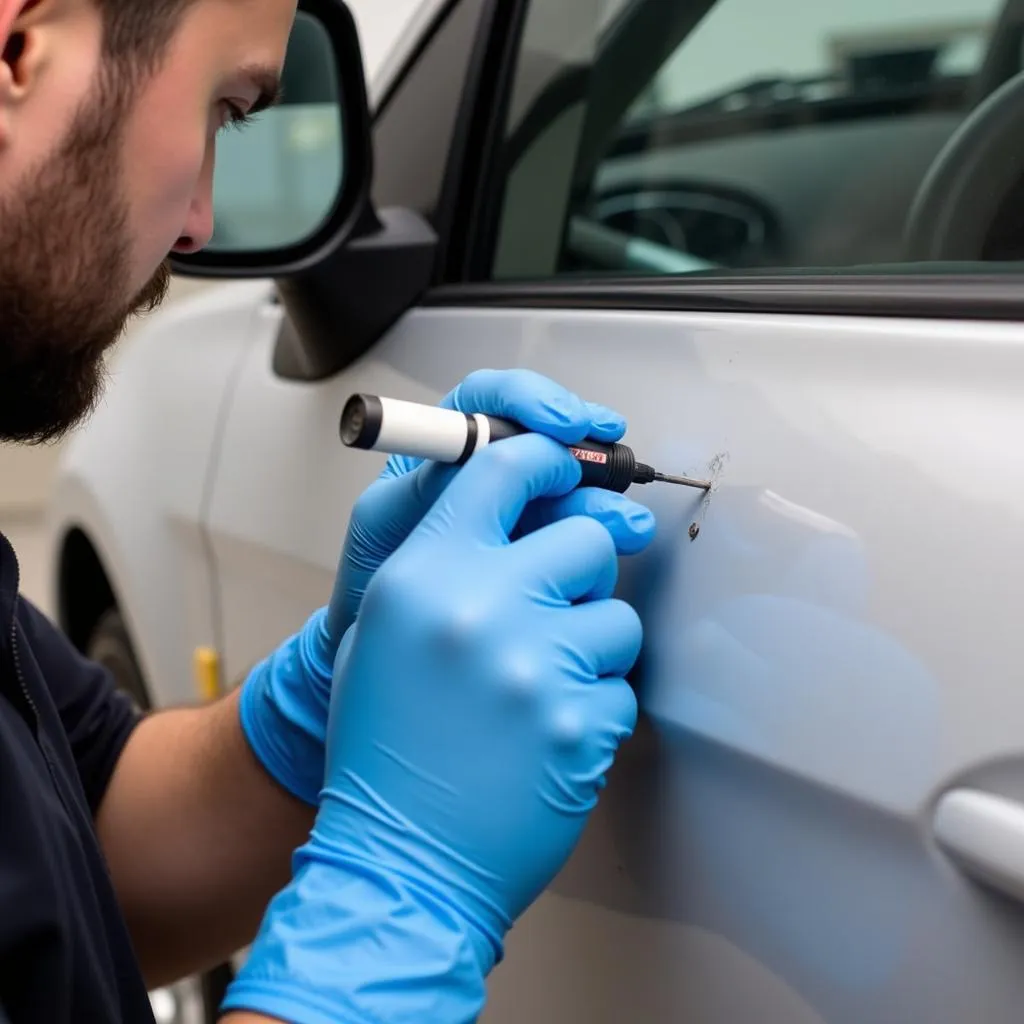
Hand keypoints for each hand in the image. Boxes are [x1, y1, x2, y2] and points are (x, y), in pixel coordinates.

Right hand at [239, 370, 655, 805]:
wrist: (399, 858)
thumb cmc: (384, 747)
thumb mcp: (383, 633)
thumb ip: (443, 562)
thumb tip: (516, 515)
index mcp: (423, 576)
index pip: (503, 470)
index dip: (546, 460)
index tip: (566, 470)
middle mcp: (480, 606)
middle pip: (585, 535)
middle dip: (583, 567)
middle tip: (557, 604)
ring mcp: (535, 665)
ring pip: (618, 614)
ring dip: (594, 646)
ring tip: (545, 685)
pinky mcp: (580, 723)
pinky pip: (622, 687)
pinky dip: (597, 707)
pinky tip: (549, 734)